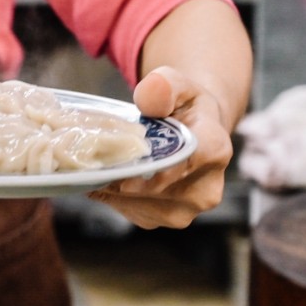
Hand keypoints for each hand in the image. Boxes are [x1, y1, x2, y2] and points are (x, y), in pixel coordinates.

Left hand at [86, 65, 233, 228]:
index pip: (177, 164)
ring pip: (134, 202)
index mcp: (215, 151)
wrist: (193, 134)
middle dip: (119, 172)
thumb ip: (163, 86)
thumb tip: (148, 97)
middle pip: (149, 188)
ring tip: (98, 163)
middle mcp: (205, 190)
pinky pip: (127, 210)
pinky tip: (106, 176)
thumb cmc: (182, 107)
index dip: (144, 165)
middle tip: (90, 156)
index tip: (116, 159)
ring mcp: (185, 211)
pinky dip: (111, 195)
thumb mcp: (176, 85)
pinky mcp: (162, 220)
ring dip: (111, 185)